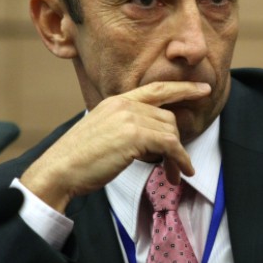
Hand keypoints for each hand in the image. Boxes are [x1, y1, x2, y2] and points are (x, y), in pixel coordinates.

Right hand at [19, 81, 210, 211]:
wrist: (59, 170)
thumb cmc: (78, 160)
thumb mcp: (103, 133)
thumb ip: (125, 128)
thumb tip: (153, 141)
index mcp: (116, 101)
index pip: (156, 89)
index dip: (182, 88)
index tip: (202, 88)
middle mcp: (124, 104)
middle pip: (168, 118)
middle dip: (176, 143)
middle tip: (177, 166)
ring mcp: (129, 117)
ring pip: (171, 132)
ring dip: (176, 156)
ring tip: (173, 174)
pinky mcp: (134, 135)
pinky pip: (170, 145)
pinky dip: (180, 160)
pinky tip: (181, 173)